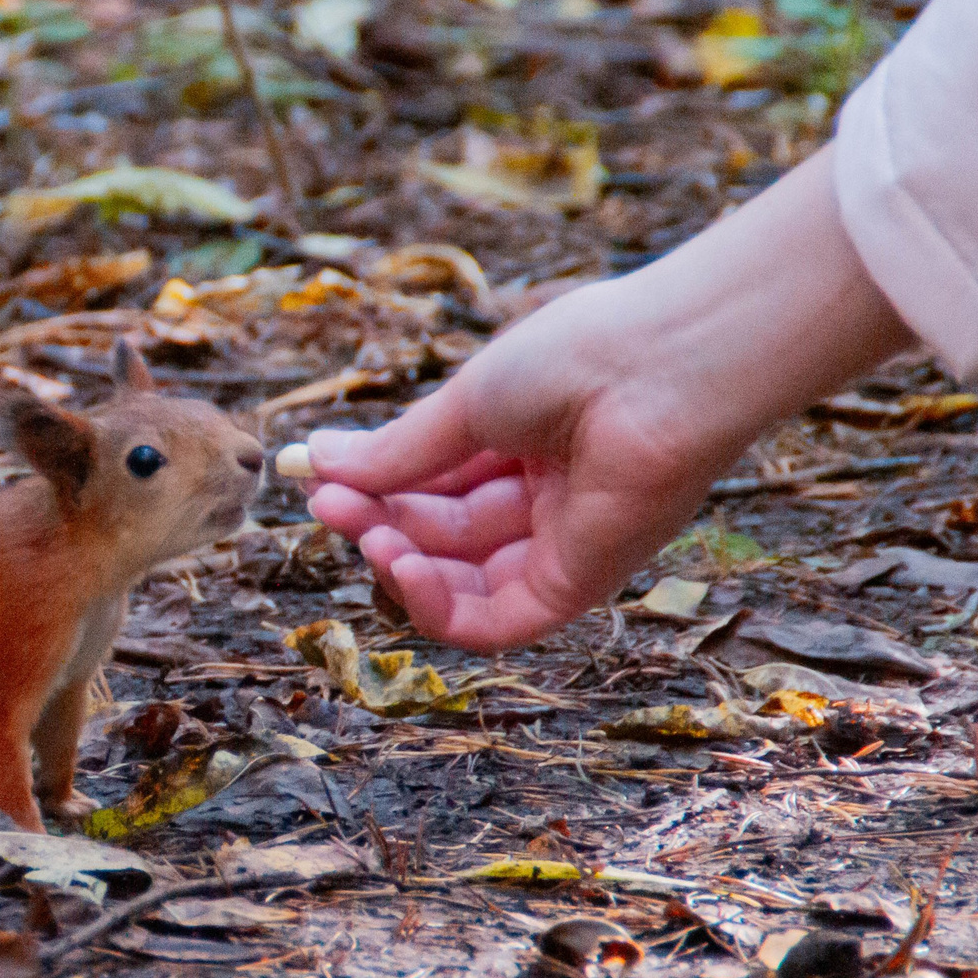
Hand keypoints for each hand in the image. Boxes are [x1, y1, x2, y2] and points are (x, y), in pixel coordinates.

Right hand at [301, 149, 914, 650]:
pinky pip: (497, 619)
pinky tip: (400, 568)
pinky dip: (440, 607)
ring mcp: (562, 543)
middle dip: (380, 524)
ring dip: (401, 566)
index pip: (434, 485)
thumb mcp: (466, 405)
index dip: (378, 490)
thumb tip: (316, 463)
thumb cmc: (577, 358)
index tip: (322, 480)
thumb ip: (398, 451)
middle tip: (329, 507)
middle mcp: (544, 497)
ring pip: (462, 583)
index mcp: (523, 442)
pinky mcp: (579, 583)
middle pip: (442, 536)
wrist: (660, 368)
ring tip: (366, 534)